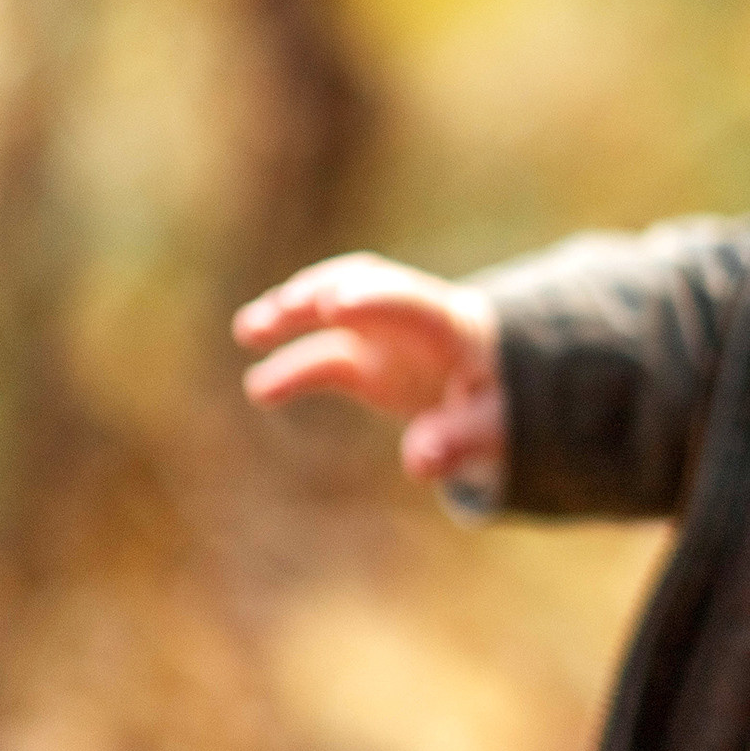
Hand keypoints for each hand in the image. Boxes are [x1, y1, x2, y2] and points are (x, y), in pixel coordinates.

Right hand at [233, 254, 503, 482]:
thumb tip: (421, 462)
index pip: (416, 305)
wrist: (496, 391)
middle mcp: (415, 319)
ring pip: (334, 314)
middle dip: (326, 290)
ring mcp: (386, 336)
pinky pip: (324, 359)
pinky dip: (293, 370)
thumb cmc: (500, 400)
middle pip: (368, 288)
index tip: (336, 303)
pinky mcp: (366, 361)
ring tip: (250, 329)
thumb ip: (460, 440)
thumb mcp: (494, 425)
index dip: (378, 301)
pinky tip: (260, 389)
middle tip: (288, 305)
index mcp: (457, 327)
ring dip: (293, 315)